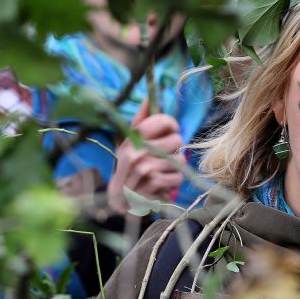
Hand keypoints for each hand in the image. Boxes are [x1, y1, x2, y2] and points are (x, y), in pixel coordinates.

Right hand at [106, 99, 184, 213]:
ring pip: (180, 160)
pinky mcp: (154, 184)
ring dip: (174, 168)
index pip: (163, 120)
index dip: (172, 125)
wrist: (119, 201)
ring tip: (161, 172)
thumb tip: (149, 97)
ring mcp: (146, 168)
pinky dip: (173, 182)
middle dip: (174, 150)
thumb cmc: (128, 168)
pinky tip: (162, 184)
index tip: (170, 131)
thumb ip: (141, 121)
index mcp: (132, 138)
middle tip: (164, 157)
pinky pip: (178, 177)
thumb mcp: (129, 143)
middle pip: (176, 139)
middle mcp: (138, 151)